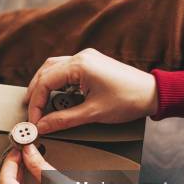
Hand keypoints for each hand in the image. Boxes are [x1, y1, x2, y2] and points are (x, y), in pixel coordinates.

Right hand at [24, 48, 158, 133]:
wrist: (152, 93)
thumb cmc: (128, 100)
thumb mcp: (92, 113)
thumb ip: (63, 119)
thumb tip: (43, 126)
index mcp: (80, 65)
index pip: (45, 82)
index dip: (36, 103)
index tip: (35, 120)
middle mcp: (81, 57)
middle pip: (45, 72)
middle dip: (35, 93)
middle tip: (31, 112)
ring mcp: (87, 59)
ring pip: (53, 68)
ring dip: (44, 86)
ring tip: (39, 104)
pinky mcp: (91, 64)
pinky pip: (65, 70)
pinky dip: (56, 83)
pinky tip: (55, 96)